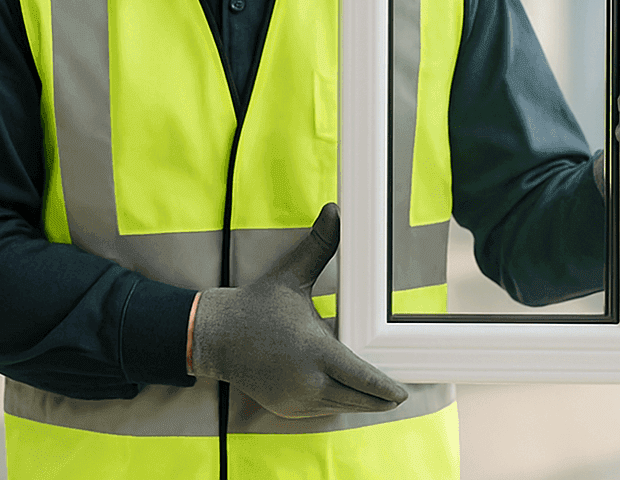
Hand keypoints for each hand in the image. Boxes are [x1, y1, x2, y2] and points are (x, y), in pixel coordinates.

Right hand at [189, 203, 409, 417]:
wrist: (216, 336)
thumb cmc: (257, 304)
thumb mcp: (291, 274)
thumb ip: (319, 246)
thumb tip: (336, 210)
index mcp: (314, 351)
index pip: (361, 379)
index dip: (385, 389)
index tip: (403, 392)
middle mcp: (307, 382)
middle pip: (358, 400)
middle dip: (381, 399)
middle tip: (400, 394)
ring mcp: (296, 401)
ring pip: (342, 407)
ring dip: (360, 401)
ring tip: (381, 395)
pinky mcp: (288, 409)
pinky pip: (323, 409)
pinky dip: (338, 401)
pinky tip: (348, 392)